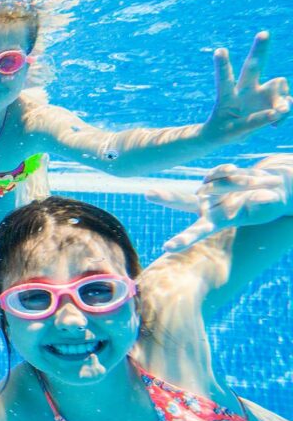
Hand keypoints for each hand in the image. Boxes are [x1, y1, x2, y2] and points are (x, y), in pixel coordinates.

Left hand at [148, 162, 291, 251]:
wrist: (271, 190)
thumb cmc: (267, 205)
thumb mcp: (267, 208)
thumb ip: (264, 204)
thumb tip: (263, 197)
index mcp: (215, 221)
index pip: (197, 232)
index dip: (183, 240)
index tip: (166, 248)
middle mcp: (206, 206)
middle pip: (183, 201)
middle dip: (167, 197)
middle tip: (148, 193)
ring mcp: (208, 190)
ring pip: (212, 184)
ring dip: (234, 184)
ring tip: (253, 185)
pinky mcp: (212, 177)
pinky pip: (220, 172)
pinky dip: (231, 173)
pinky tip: (239, 174)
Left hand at [203, 32, 291, 141]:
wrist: (230, 133)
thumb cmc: (225, 130)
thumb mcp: (234, 132)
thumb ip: (256, 122)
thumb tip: (282, 110)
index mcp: (228, 96)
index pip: (225, 79)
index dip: (223, 66)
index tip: (219, 50)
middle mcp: (245, 89)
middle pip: (253, 66)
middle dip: (259, 50)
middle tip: (264, 33)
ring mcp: (260, 93)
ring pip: (278, 84)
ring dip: (282, 100)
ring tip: (281, 113)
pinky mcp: (272, 101)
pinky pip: (286, 103)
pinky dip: (284, 113)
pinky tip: (276, 123)